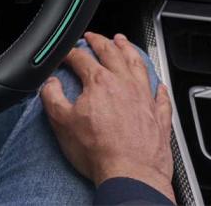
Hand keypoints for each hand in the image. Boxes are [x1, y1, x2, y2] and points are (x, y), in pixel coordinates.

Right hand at [40, 32, 174, 202]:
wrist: (131, 174)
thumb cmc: (98, 151)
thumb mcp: (62, 123)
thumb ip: (52, 97)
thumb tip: (49, 84)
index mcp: (100, 82)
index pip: (82, 58)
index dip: (71, 53)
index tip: (66, 53)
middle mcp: (124, 83)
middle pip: (112, 53)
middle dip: (100, 41)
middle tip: (93, 36)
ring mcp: (144, 97)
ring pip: (137, 65)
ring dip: (129, 51)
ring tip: (123, 43)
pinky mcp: (159, 115)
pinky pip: (160, 94)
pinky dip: (158, 86)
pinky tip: (157, 83)